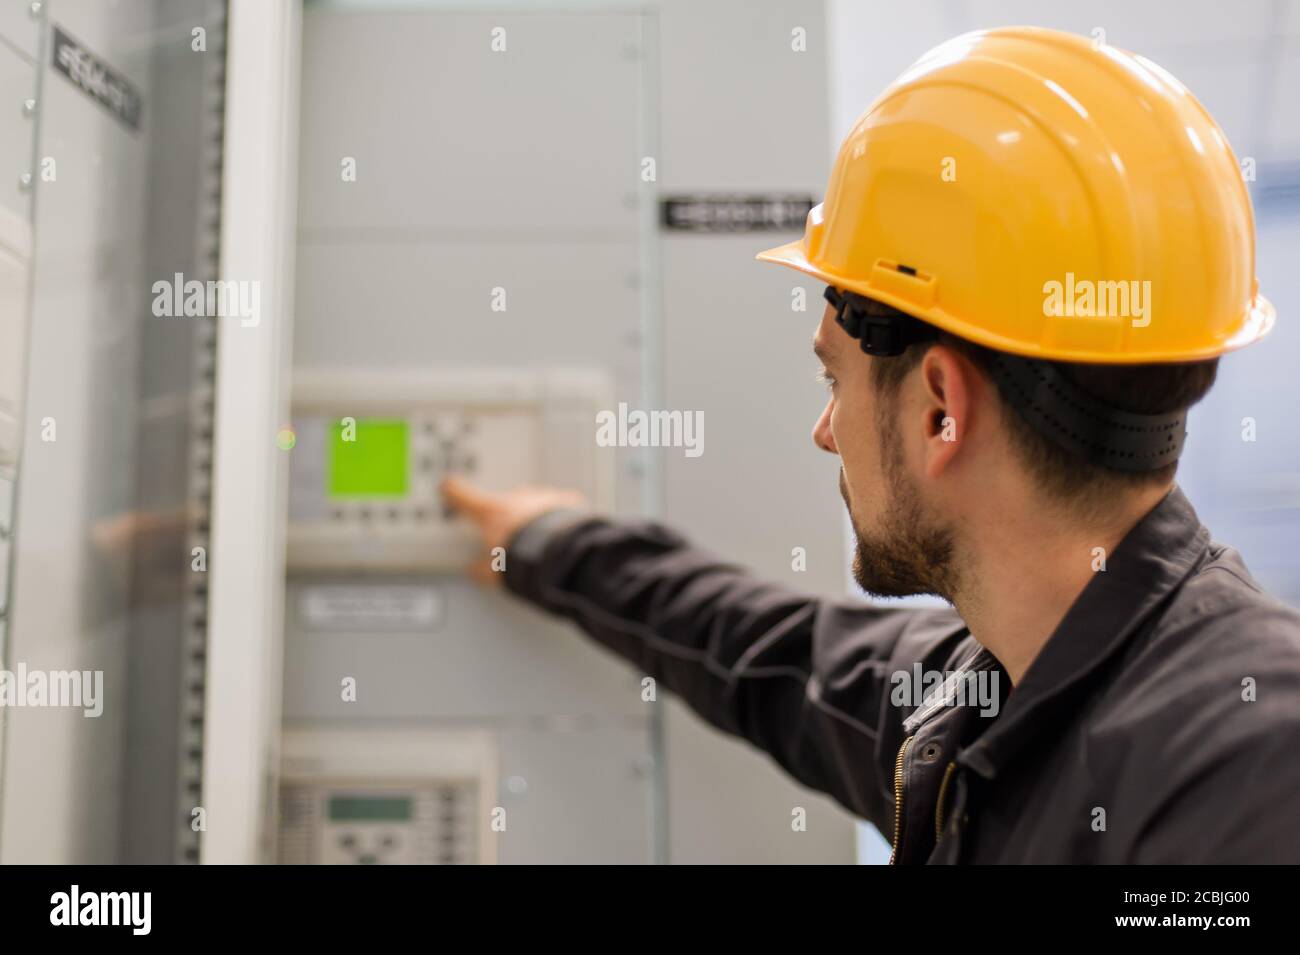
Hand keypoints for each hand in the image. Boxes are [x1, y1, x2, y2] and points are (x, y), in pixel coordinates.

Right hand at [440, 475, 586, 583]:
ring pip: (533, 502)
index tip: (448, 485)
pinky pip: (559, 505)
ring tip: (540, 537)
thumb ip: (481, 569)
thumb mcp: (495, 571)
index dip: (455, 491)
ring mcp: (541, 498)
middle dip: (507, 514)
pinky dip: (558, 515)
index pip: (466, 498)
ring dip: (533, 515)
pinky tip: (562, 531)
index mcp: (492, 513)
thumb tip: (472, 571)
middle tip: (511, 533)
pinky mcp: (566, 502)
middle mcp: (516, 500)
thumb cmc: (524, 560)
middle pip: (505, 501)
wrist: (562, 553)